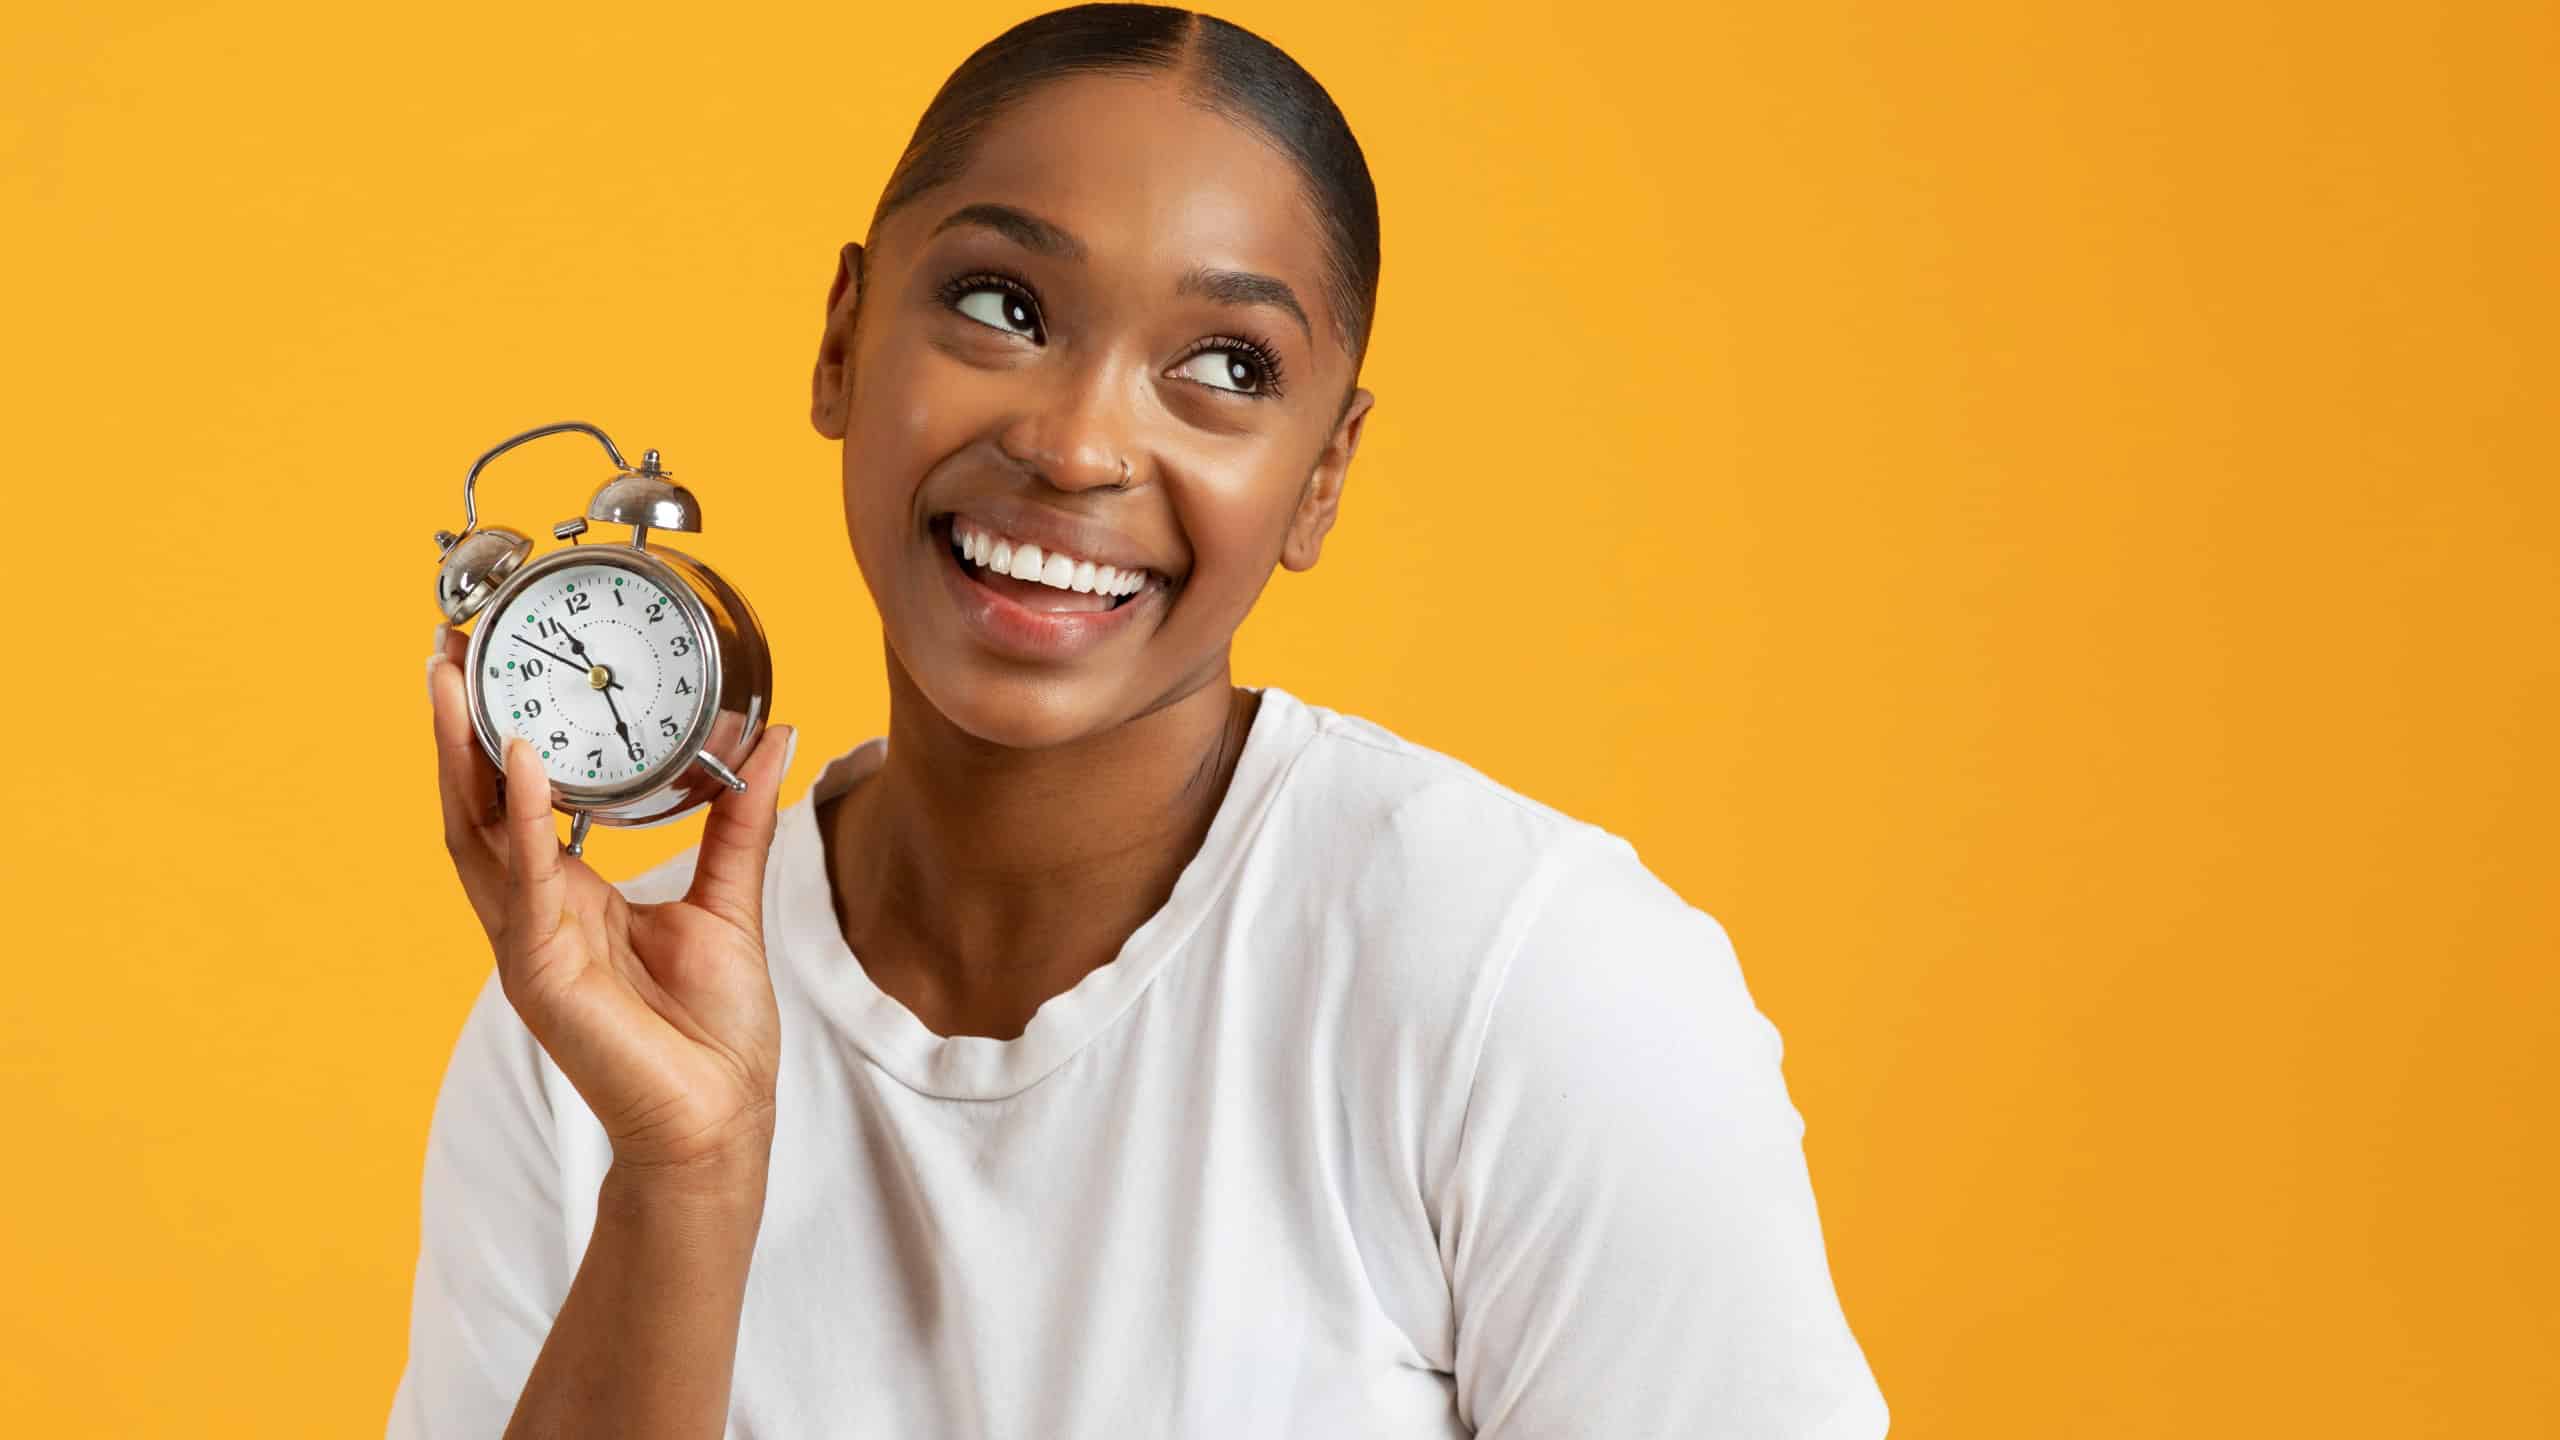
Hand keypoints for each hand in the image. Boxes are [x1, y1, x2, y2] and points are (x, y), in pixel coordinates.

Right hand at [429, 625, 794, 1175]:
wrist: (718, 1123)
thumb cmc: (713, 1032)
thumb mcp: (729, 901)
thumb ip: (739, 819)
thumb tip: (772, 737)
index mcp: (569, 896)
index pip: (515, 799)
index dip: (498, 732)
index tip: (493, 660)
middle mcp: (534, 913)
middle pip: (475, 803)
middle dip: (457, 725)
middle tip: (448, 643)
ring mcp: (528, 944)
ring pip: (477, 833)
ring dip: (463, 753)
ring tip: (453, 677)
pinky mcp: (542, 975)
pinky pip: (527, 885)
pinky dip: (524, 821)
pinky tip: (525, 763)